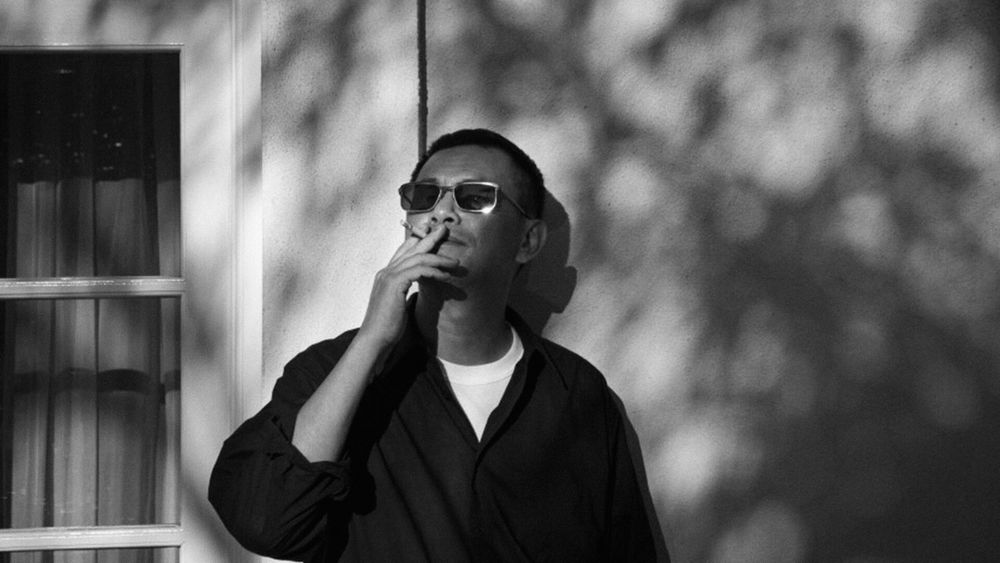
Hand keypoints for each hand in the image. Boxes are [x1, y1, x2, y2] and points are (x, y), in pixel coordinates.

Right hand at [357, 223, 457, 350]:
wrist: (375, 339)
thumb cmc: (387, 327)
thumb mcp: (398, 305)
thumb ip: (406, 294)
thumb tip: (418, 293)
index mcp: (386, 276)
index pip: (403, 252)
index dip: (418, 241)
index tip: (432, 235)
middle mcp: (386, 272)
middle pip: (411, 248)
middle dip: (429, 237)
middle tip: (444, 229)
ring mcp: (389, 276)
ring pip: (418, 258)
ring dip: (439, 258)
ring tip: (455, 262)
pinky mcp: (394, 284)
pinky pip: (419, 270)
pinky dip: (434, 271)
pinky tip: (445, 276)